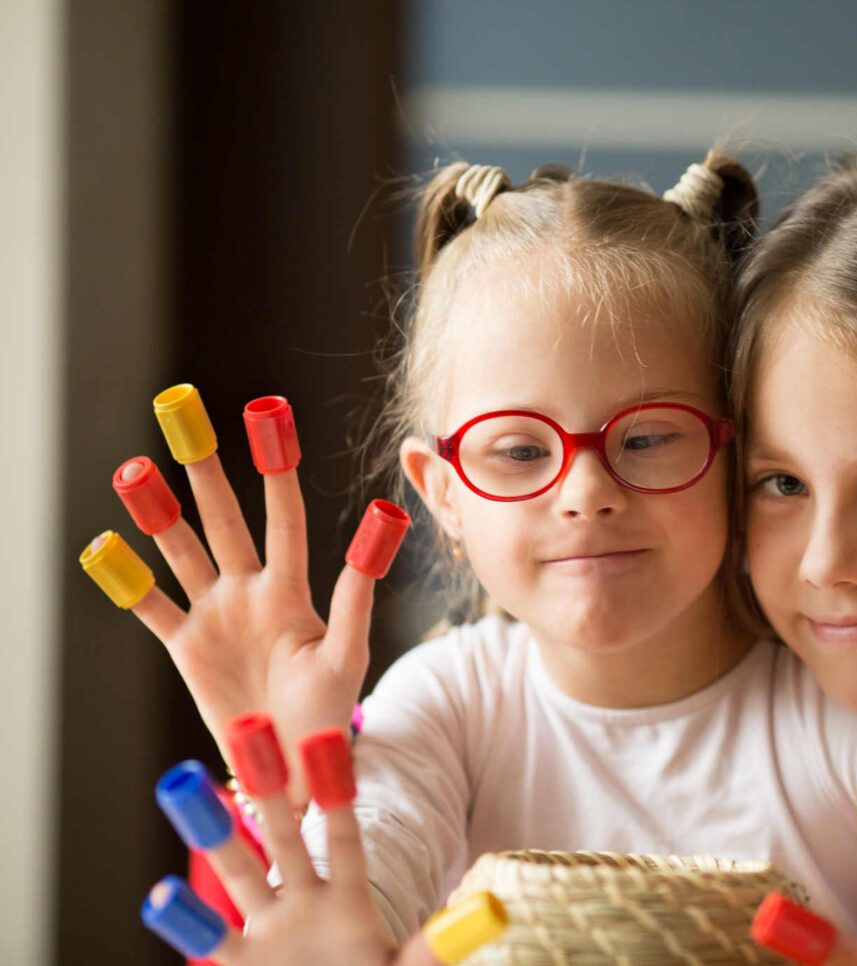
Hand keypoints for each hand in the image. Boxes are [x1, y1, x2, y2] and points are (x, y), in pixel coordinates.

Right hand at [84, 387, 406, 802]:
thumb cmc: (329, 711)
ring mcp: (215, 615)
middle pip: (224, 520)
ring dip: (158, 515)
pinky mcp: (186, 647)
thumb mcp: (347, 653)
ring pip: (182, 552)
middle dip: (204, 471)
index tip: (268, 419)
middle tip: (181, 415)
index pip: (284, 519)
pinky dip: (128, 581)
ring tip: (134, 471)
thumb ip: (356, 595)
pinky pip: (152, 607)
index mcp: (291, 590)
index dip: (276, 470)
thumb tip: (387, 523)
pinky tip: (104, 547)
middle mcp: (249, 591)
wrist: (292, 766)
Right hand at [144, 714, 505, 964]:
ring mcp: (269, 927)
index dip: (336, 793)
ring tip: (184, 780)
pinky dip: (186, 919)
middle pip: (284, 833)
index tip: (326, 743)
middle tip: (250, 722)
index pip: (344, 835)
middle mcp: (303, 900)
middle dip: (268, 783)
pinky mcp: (240, 961)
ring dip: (214, 827)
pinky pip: (210, 937)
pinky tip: (158, 893)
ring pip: (239, 868)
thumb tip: (494, 912)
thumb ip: (438, 945)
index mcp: (348, 896)